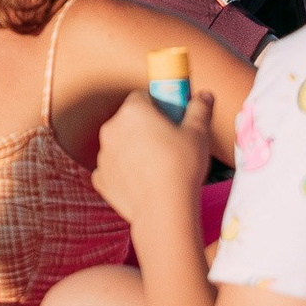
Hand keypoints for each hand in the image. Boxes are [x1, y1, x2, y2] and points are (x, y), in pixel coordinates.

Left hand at [90, 83, 215, 237]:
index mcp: (132, 111)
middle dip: (146, 128)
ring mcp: (102, 155)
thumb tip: (204, 95)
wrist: (164, 209)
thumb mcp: (198, 133)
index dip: (159, 105)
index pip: (142, 97)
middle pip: (129, 121)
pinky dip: (125, 173)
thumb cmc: (182, 167)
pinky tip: (144, 182)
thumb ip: (199, 109)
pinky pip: (113, 169)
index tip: (172, 118)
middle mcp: (111, 129)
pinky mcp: (101, 179)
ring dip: (134, 149)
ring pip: (120, 145)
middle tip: (170, 143)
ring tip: (159, 166)